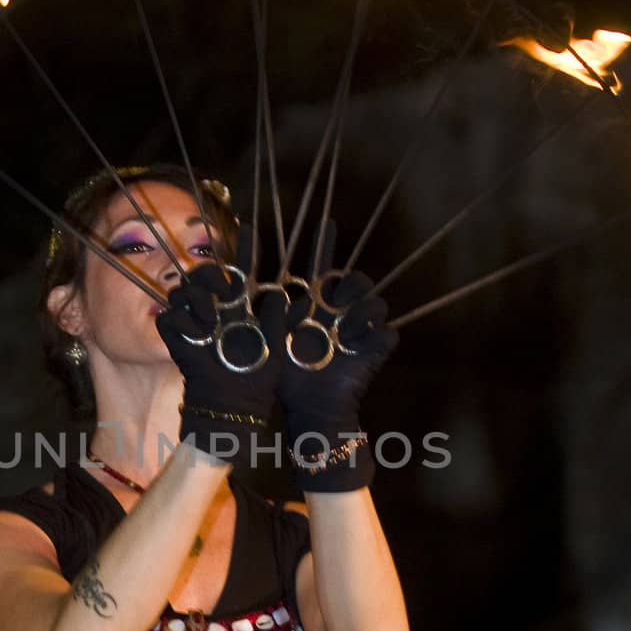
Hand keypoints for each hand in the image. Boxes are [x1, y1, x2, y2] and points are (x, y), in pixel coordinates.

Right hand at [156, 223, 287, 461]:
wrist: (233, 402)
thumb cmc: (258, 376)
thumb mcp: (277, 342)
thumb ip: (279, 315)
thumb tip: (279, 290)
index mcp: (239, 306)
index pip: (240, 270)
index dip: (244, 248)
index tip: (249, 228)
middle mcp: (214, 309)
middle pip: (201, 274)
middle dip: (209, 274)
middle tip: (225, 289)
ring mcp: (192, 323)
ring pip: (180, 291)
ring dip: (197, 299)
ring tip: (214, 318)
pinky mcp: (175, 337)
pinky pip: (168, 317)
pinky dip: (181, 321)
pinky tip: (199, 333)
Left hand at [279, 222, 398, 490]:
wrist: (308, 408)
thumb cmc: (287, 373)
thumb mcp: (270, 338)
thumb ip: (262, 312)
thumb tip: (242, 284)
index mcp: (315, 304)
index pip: (323, 266)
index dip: (326, 244)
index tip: (327, 222)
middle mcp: (340, 312)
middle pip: (357, 281)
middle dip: (350, 286)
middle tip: (334, 300)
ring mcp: (360, 330)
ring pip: (376, 304)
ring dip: (361, 313)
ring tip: (342, 331)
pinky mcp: (376, 350)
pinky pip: (388, 334)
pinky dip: (377, 339)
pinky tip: (354, 348)